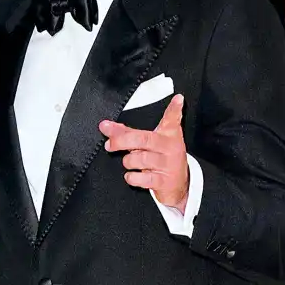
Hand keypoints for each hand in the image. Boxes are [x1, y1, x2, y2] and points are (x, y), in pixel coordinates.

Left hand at [100, 94, 189, 209]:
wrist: (178, 185)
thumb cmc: (161, 159)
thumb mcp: (150, 142)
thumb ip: (127, 132)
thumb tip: (105, 125)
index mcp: (168, 134)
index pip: (171, 118)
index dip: (174, 109)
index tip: (178, 99)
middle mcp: (169, 147)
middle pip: (143, 139)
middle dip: (122, 140)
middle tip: (110, 144)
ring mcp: (167, 164)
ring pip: (140, 159)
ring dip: (128, 161)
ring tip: (130, 162)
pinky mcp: (163, 181)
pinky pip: (142, 178)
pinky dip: (132, 177)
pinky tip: (132, 175)